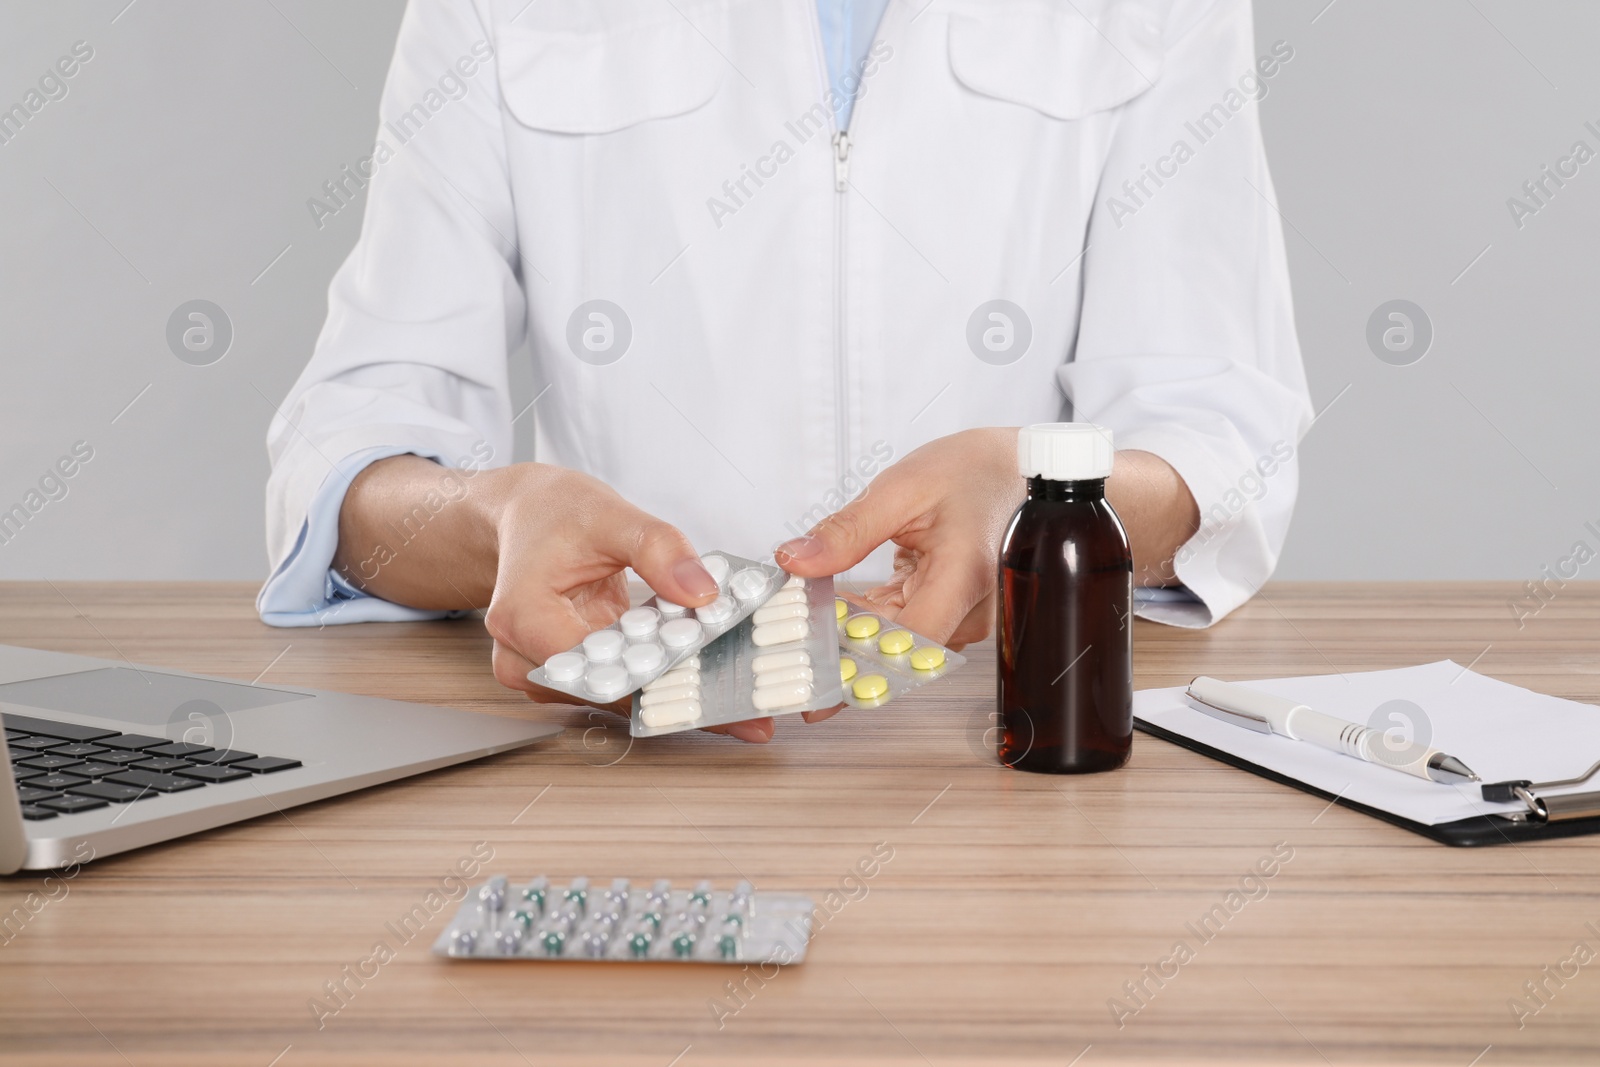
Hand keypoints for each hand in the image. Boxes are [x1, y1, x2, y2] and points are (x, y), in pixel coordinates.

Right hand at [334, 456, 776, 741]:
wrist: (526, 516)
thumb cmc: (554, 513)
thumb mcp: (610, 515)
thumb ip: (658, 549)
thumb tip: (702, 594)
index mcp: (524, 617)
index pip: (598, 669)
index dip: (658, 677)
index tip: (715, 684)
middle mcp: (523, 656)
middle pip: (609, 694)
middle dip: (677, 698)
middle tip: (745, 714)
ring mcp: (541, 673)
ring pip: (615, 698)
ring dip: (670, 694)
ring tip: (734, 695)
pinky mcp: (564, 676)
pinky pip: (615, 687)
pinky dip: (655, 681)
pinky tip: (703, 681)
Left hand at [774, 428, 1198, 721]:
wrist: (1024, 470)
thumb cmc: (975, 472)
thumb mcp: (902, 488)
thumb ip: (847, 530)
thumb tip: (796, 562)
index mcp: (965, 574)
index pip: (909, 642)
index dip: (858, 664)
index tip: (812, 675)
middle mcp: (973, 608)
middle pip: (898, 652)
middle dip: (841, 655)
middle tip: (787, 655)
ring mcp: (967, 617)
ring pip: (897, 645)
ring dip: (849, 638)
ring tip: (800, 626)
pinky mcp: (954, 615)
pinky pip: (904, 630)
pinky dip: (866, 623)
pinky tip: (832, 612)